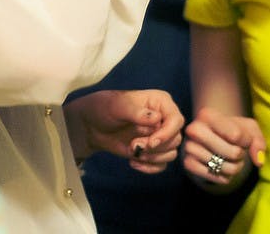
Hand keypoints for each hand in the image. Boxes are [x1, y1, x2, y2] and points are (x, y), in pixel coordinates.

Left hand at [65, 89, 184, 173]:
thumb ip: (136, 112)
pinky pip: (162, 164)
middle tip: (134, 145)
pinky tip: (133, 162)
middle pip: (176, 139)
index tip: (151, 142)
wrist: (92, 126)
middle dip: (155, 147)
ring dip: (153, 158)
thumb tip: (156, 118)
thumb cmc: (104, 109)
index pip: (176, 120)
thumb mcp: (117, 106)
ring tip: (132, 152)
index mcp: (160, 102)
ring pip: (171, 153)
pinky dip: (150, 167)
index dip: (167, 133)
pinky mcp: (153, 151)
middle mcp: (164, 119)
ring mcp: (159, 135)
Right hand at [181, 107, 264, 188]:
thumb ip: (258, 141)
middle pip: (234, 153)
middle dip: (240, 155)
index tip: (241, 138)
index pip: (237, 135)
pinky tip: (220, 167)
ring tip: (229, 159)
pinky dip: (225, 176)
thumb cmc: (230, 130)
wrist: (209, 139)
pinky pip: (217, 177)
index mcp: (207, 115)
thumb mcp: (247, 128)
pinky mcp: (188, 164)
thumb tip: (258, 161)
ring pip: (227, 168)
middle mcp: (194, 129)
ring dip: (234, 167)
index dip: (246, 141)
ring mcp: (189, 147)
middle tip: (236, 150)